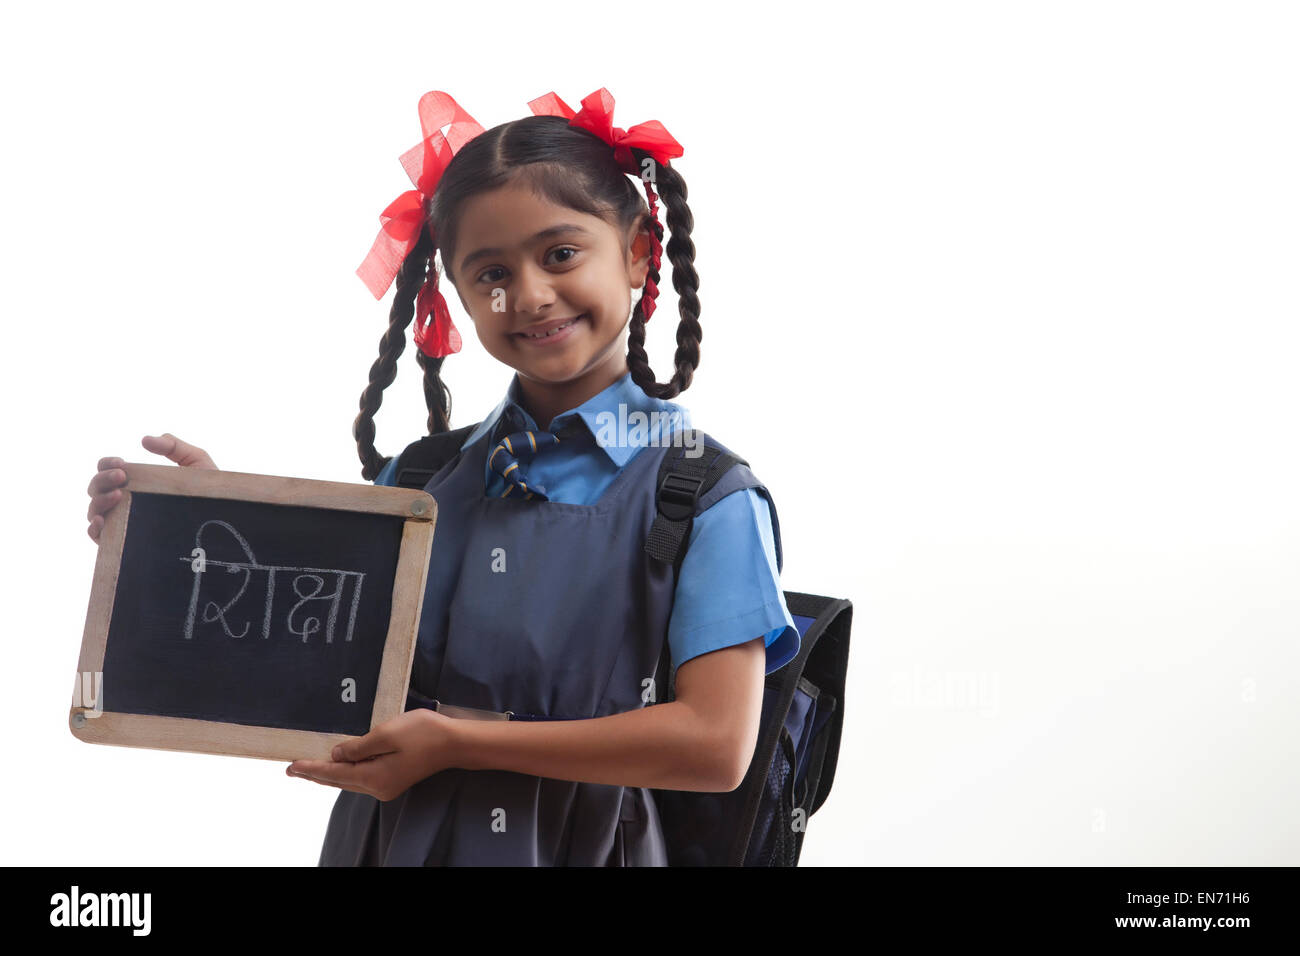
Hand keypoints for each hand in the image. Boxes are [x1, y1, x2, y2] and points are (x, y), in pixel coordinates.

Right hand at [87, 434, 218, 542]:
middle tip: (122, 476)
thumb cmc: (208, 491)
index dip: (106, 464)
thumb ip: (174, 446)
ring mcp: (124, 521)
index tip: (122, 463)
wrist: (224, 520)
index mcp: (136, 481)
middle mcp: (125, 501)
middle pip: (96, 488)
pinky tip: (103, 520)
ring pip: (94, 510)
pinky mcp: (126, 542)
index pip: (107, 470)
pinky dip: (94, 528)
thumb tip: (144, 440)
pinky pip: (98, 537)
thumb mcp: (195, 462)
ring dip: (99, 500)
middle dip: (102, 479)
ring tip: (118, 495)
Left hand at [286, 709, 460, 801]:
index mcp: (373, 777)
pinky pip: (361, 778)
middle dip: (315, 774)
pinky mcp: (394, 780)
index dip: (311, 769)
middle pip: (339, 781)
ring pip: (350, 781)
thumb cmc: (423, 733)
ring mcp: (387, 786)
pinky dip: (346, 772)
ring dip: (329, 774)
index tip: (290, 766)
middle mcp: (377, 788)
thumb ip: (358, 747)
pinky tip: (340, 766)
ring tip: (310, 768)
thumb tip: (336, 756)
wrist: (454, 743)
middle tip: (292, 769)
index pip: (333, 773)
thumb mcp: (386, 734)